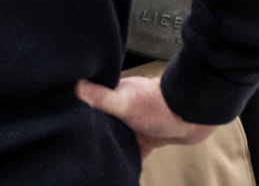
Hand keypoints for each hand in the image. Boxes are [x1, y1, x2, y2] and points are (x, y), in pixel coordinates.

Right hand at [76, 76, 215, 160]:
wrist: (195, 116)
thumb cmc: (160, 106)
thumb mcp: (125, 102)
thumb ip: (101, 97)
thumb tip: (75, 85)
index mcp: (117, 95)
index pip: (91, 105)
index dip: (78, 115)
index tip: (63, 126)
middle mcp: (125, 108)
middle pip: (102, 125)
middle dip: (93, 136)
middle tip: (75, 152)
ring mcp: (136, 124)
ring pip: (117, 139)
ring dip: (110, 149)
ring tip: (92, 162)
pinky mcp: (148, 138)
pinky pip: (134, 152)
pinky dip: (127, 161)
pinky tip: (117, 171)